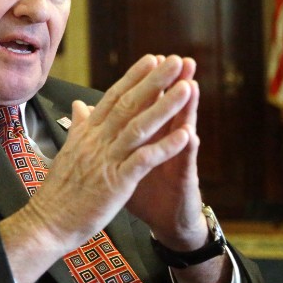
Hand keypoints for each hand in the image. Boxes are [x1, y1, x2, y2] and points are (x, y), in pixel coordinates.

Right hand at [22, 54, 194, 250]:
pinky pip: (144, 160)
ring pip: (139, 127)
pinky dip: (165, 147)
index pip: (112, 97)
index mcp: (87, 133)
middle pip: (128, 104)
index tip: (151, 59)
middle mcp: (97, 141)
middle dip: (153, 81)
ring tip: (186, 88)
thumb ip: (79, 126)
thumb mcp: (67, 152)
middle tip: (173, 61)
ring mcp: (106, 160)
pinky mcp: (116, 183)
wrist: (47, 222)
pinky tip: (185, 135)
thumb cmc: (58, 191)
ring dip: (165, 106)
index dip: (133, 77)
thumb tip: (79, 104)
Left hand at [126, 57, 208, 249]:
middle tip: (178, 61)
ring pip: (183, 129)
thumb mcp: (123, 163)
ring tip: (190, 86)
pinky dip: (185, 150)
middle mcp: (165, 144)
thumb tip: (92, 115)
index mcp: (148, 138)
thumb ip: (110, 136)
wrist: (166, 222)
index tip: (150, 60)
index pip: (149, 106)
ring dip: (186, 108)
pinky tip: (189, 135)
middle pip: (169, 109)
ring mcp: (176, 160)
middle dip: (172, 84)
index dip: (148, 84)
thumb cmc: (146, 191)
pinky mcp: (183, 181)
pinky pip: (184, 164)